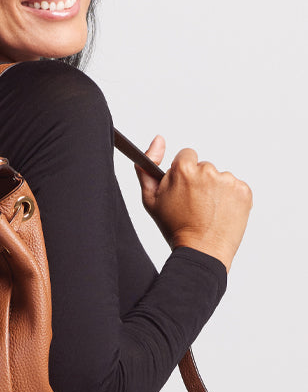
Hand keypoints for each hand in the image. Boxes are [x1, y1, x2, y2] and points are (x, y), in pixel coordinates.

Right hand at [134, 135, 252, 272]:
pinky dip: (230, 198)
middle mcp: (208, 171)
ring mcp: (228, 181)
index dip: (183, 174)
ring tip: (208, 211)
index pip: (186, 156)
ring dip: (215, 191)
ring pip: (219, 178)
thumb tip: (158, 140)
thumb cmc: (175, 228)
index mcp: (184, 170)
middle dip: (199, 182)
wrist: (201, 251)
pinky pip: (235, 188)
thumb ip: (147, 166)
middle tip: (194, 205)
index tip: (183, 190)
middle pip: (203, 167)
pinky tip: (220, 213)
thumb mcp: (150, 199)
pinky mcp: (244, 191)